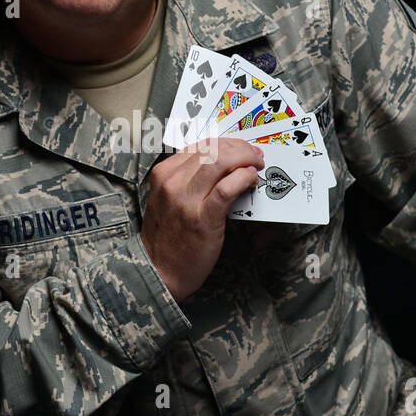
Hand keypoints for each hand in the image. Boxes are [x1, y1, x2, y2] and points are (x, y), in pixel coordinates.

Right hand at [140, 137, 263, 302]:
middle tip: (255, 156)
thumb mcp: (168, 199)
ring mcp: (186, 199)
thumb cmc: (167, 237)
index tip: (241, 149)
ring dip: (245, 159)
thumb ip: (188, 180)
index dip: (226, 144)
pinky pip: (228, 187)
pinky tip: (251, 181)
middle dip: (240, 148)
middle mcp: (172, 182)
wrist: (158, 271)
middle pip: (212, 149)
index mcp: (163, 174)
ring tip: (256, 166)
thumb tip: (222, 166)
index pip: (200, 145)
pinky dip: (244, 178)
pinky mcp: (202, 218)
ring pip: (220, 161)